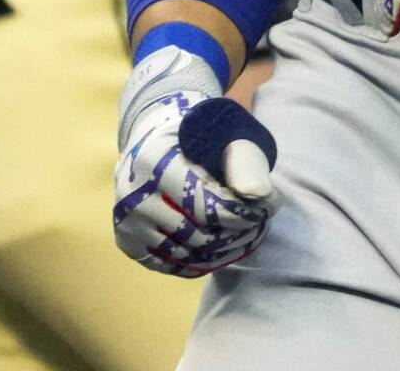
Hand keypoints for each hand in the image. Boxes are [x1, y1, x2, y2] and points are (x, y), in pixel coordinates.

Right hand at [113, 43, 277, 276]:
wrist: (152, 140)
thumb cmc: (194, 134)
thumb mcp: (221, 132)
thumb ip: (244, 160)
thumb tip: (259, 195)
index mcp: (153, 161)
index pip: (208, 205)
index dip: (245, 211)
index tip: (271, 204)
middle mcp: (132, 196)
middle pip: (199, 234)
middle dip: (239, 232)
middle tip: (263, 223)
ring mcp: (128, 223)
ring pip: (188, 255)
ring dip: (225, 251)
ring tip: (249, 235)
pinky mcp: (129, 244)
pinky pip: (173, 266)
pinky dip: (204, 263)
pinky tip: (225, 248)